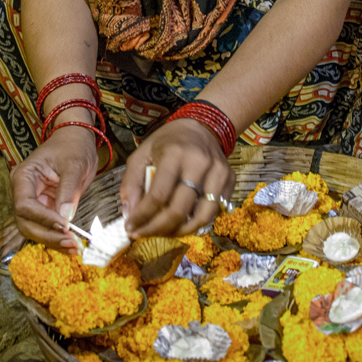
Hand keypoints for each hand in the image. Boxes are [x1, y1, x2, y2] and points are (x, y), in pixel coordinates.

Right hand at [10, 127, 97, 250]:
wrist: (75, 139)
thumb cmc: (73, 146)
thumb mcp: (75, 164)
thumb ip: (69, 190)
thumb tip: (65, 217)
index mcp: (23, 176)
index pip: (25, 205)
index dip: (43, 219)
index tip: (64, 226)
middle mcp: (22, 191)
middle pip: (25, 222)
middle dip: (47, 235)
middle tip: (71, 243)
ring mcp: (32, 201)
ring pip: (34, 229)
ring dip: (52, 241)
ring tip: (74, 247)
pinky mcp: (44, 208)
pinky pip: (46, 227)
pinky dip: (57, 237)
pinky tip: (72, 245)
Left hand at [119, 118, 234, 237]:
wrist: (202, 127)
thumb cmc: (168, 142)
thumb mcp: (143, 153)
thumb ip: (131, 182)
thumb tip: (129, 213)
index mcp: (174, 154)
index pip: (158, 195)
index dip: (142, 217)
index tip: (130, 228)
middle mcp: (199, 164)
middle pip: (180, 210)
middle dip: (158, 229)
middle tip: (144, 234)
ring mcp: (219, 173)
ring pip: (203, 217)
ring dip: (180, 231)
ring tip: (164, 232)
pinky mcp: (231, 180)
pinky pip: (215, 211)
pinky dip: (198, 222)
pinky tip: (183, 221)